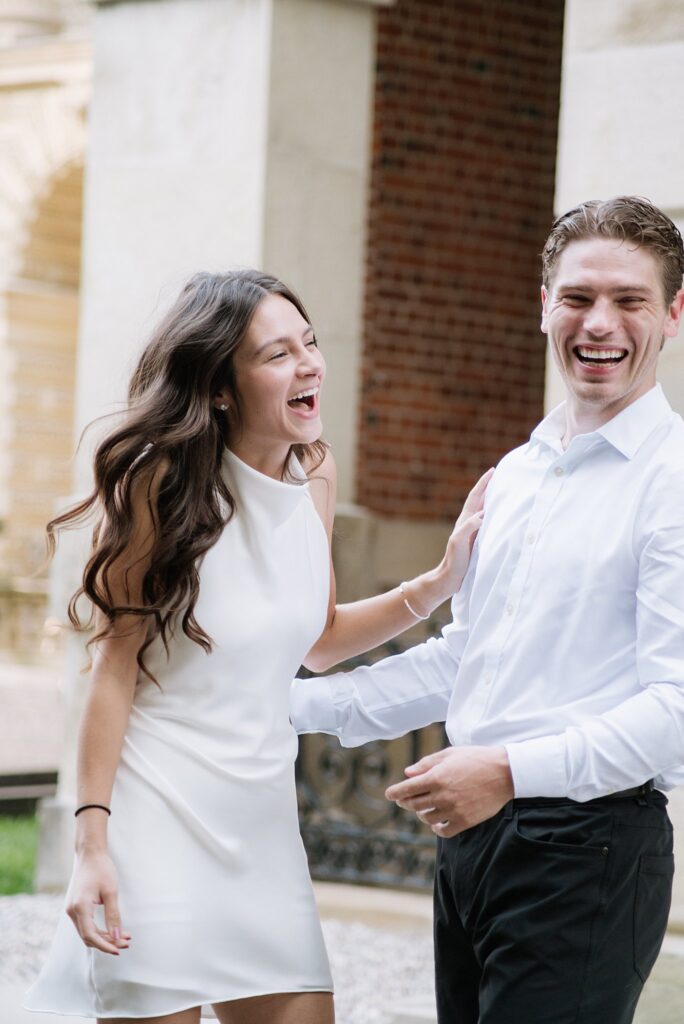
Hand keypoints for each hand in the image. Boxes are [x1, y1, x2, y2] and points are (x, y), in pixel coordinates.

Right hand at [66, 849, 130, 954]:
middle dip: (107, 942)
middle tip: (127, 943)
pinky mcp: (75, 908)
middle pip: (88, 936)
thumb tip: (116, 937)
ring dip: (104, 937)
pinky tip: (113, 930)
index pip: (90, 935)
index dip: (104, 945)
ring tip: (124, 938)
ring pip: (87, 932)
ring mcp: (72, 910)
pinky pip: (86, 925)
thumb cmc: (101, 869)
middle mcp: (72, 911)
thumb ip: (113, 915)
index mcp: (80, 906)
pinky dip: (99, 930)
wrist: (90, 854)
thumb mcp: (111, 891)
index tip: (119, 950)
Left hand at [385, 745, 513, 837]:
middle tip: (405, 799)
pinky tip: (437, 822)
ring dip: (421, 813)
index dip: (395, 792)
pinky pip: (443, 831)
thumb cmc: (475, 759)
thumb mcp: (449, 754)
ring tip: (423, 808)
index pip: (407, 789)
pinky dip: (436, 828)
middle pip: (414, 804)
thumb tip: (407, 773)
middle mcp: (442, 795)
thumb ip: (426, 763)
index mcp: (436, 777)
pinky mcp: (464, 821)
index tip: (389, 794)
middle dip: (406, 802)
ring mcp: (453, 810)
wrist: (503, 773)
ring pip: (426, 818)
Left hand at [432, 468, 493, 600]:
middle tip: (500, 476)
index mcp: (464, 520)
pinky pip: (487, 522)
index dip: (483, 484)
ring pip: (483, 510)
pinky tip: (500, 517)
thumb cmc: (453, 561)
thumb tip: (481, 514)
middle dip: (488, 487)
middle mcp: (468, 523)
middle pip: (479, 500)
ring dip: (491, 499)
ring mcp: (472, 531)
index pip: (475, 497)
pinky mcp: (476, 540)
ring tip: (502, 491)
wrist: (449, 578)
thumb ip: (468, 527)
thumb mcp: (459, 542)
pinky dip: (494, 515)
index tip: (493, 471)